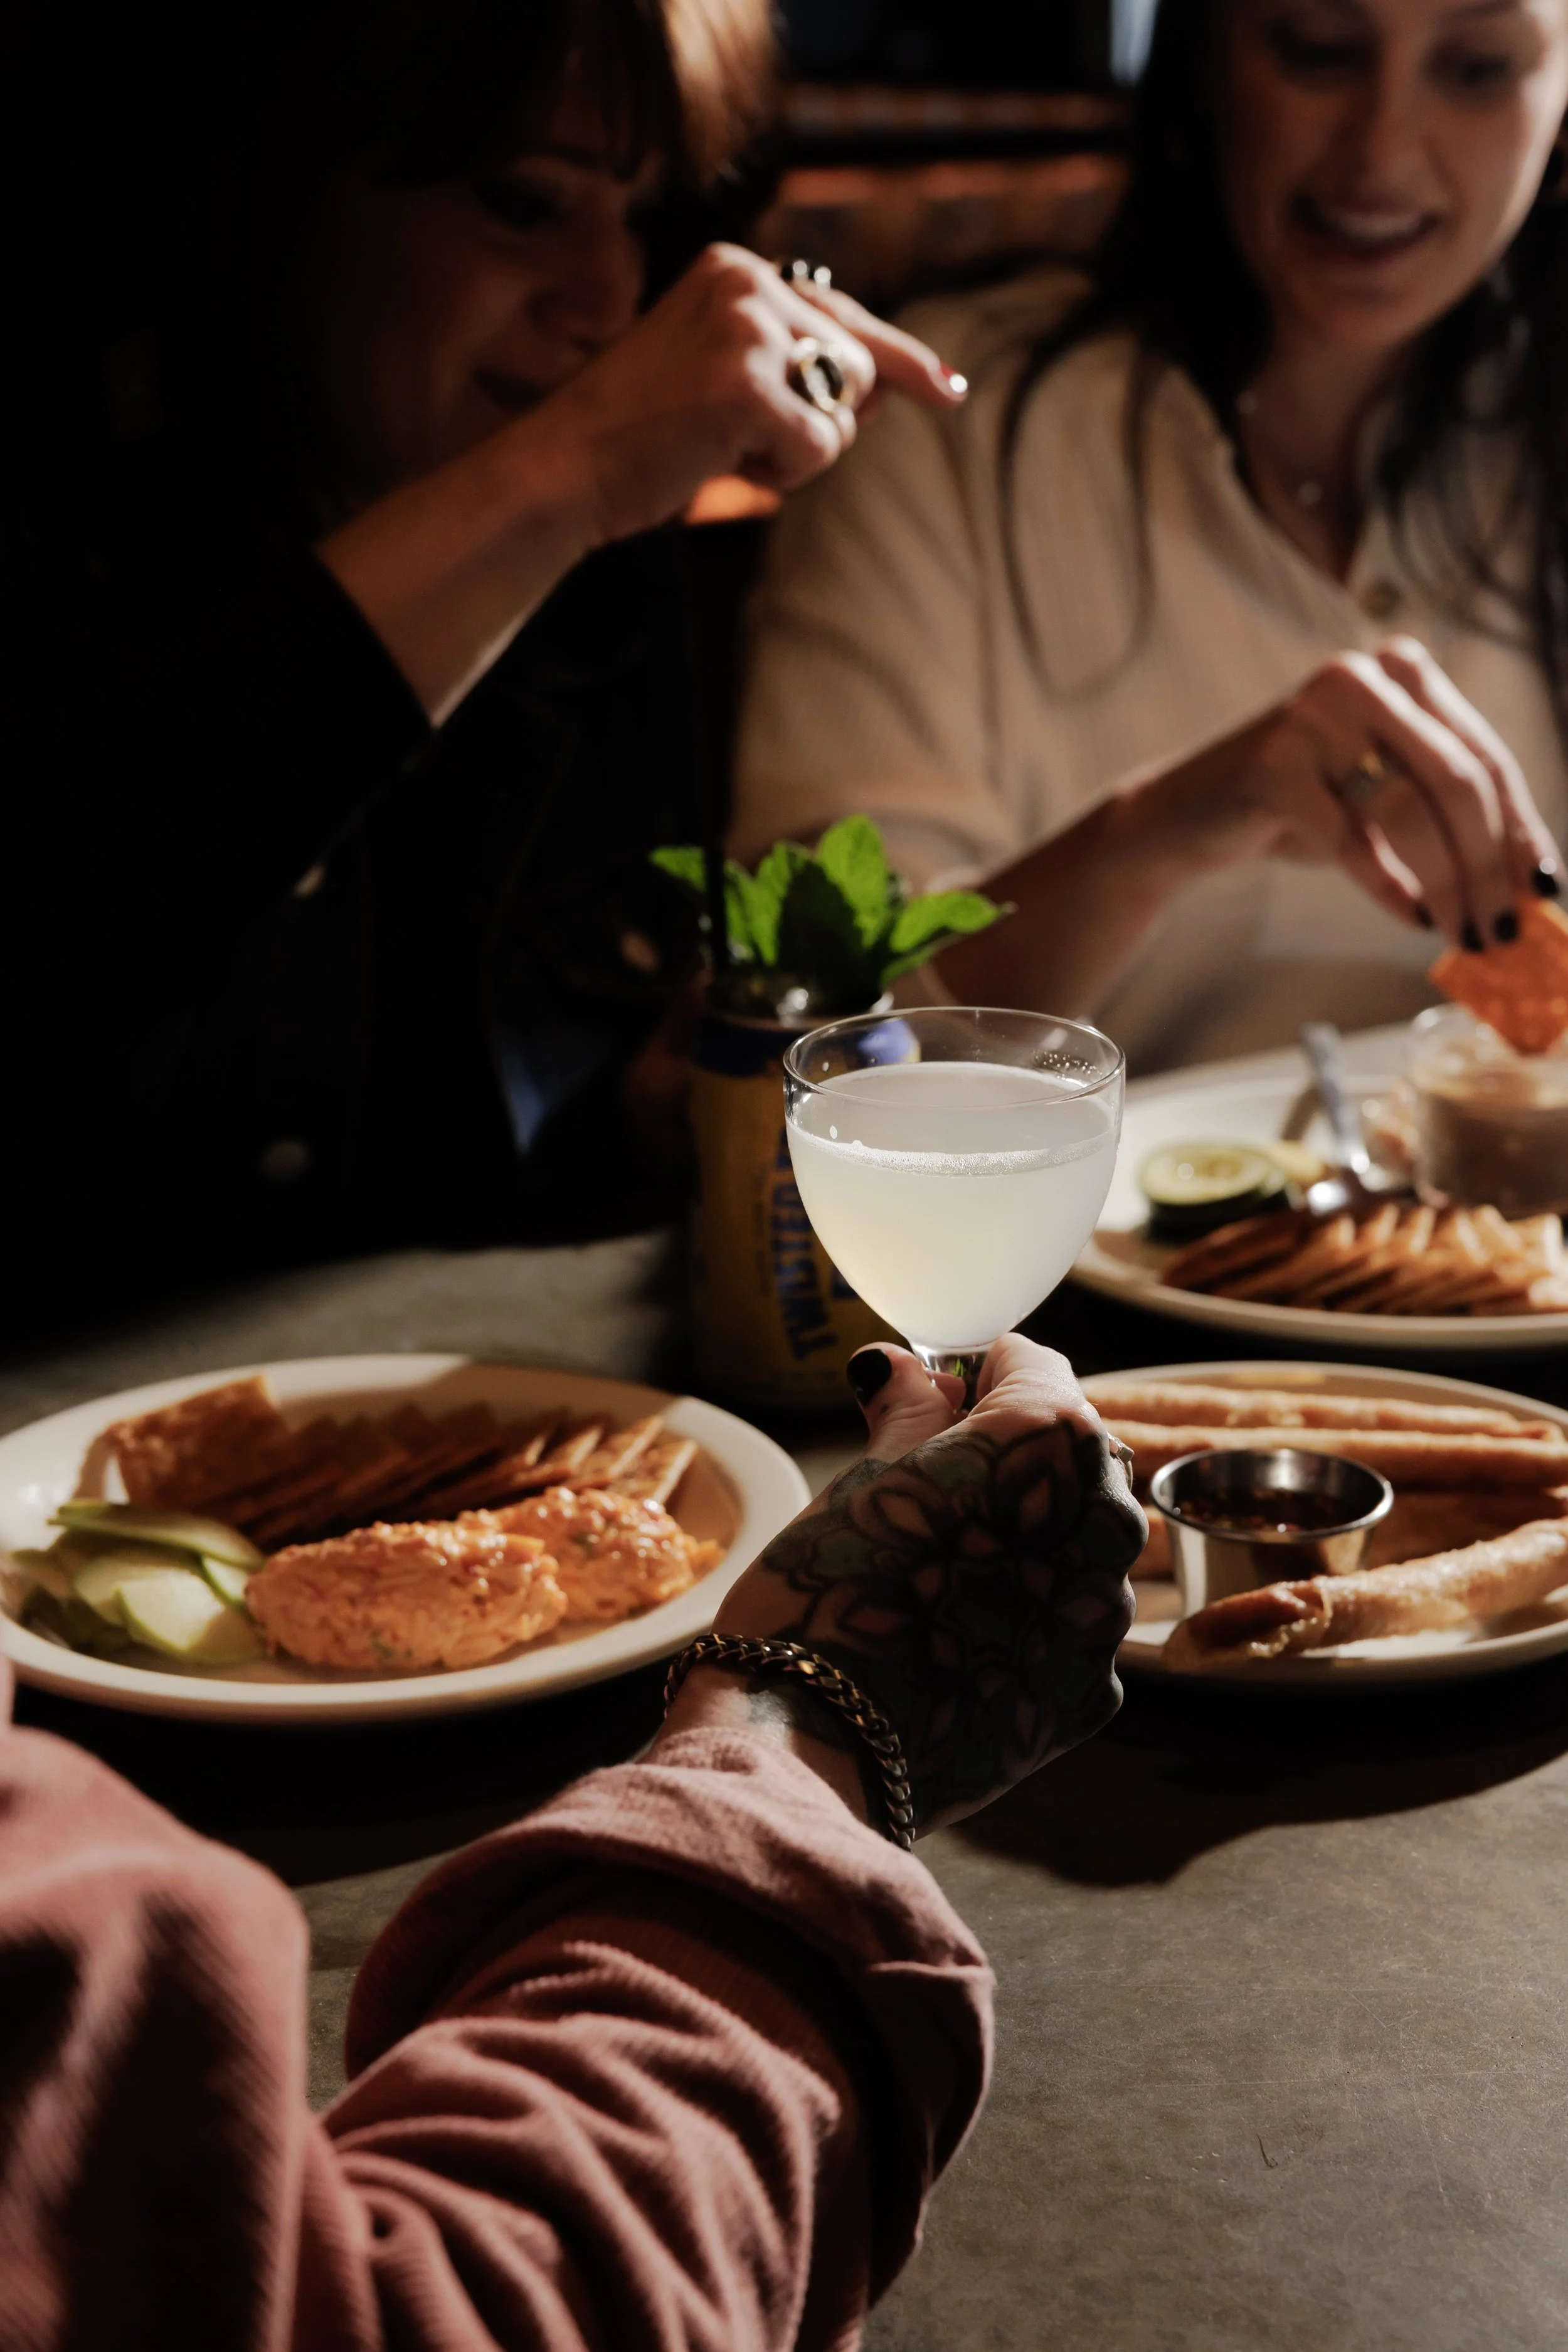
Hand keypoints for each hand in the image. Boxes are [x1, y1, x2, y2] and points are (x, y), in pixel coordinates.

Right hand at [523, 243, 963, 549]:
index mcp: (733, 270)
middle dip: (819, 419)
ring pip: (844, 408)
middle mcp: (745, 282)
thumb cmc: (640, 437)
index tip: (946, 390)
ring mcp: (745, 329)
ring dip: (798, 449)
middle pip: (853, 366)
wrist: (566, 468)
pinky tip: (721, 463)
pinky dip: (782, 474)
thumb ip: (799, 371)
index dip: (899, 360)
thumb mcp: (723, 381)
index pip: (841, 315)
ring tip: (722, 446)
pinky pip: (820, 448)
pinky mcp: (747, 384)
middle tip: (741, 439)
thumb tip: (887, 391)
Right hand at [673, 1336, 1144, 1836]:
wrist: (818, 1741)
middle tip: (919, 1491)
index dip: (969, 1378)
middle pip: (1064, 1453)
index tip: (924, 1405)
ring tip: (934, 1575)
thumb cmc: (830, 1591)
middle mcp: (1106, 1517)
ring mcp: (1105, 1612)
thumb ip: (908, 1413)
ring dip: (1021, 1539)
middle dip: (1003, 1458)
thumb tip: (903, 1369)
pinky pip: (1065, 1623)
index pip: (1028, 1364)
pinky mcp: (1093, 1689)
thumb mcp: (864, 1478)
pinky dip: (1023, 1617)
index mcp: (1051, 1440)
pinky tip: (956, 1638)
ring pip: (1072, 1541)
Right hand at [1136, 638, 1560, 947]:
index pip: (1486, 755)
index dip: (1521, 828)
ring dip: (1447, 884)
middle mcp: (1363, 678)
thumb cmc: (1301, 807)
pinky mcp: (1272, 765)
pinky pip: (1351, 840)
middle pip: (1458, 782)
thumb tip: (1525, 882)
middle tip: (1502, 929)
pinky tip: (1411, 915)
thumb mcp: (1382, 794)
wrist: (1188, 814)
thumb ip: (1446, 814)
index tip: (1542, 888)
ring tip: (1462, 933)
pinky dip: (1388, 886)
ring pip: (1409, 811)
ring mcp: (1314, 716)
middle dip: (1488, 866)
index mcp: (1404, 671)